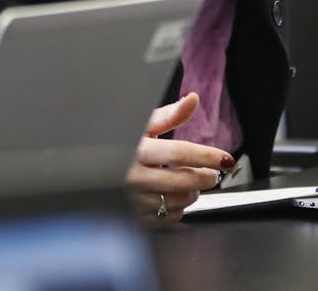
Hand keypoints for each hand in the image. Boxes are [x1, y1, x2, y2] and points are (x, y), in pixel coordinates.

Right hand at [125, 93, 233, 225]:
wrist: (91, 171)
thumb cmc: (122, 145)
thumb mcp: (142, 126)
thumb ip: (170, 115)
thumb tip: (192, 99)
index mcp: (136, 150)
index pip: (179, 153)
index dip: (206, 155)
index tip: (225, 158)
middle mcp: (134, 176)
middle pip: (184, 180)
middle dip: (206, 176)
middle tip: (212, 172)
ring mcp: (134, 200)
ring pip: (180, 201)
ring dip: (193, 192)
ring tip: (188, 181)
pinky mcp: (136, 218)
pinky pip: (170, 217)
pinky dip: (179, 207)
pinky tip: (171, 195)